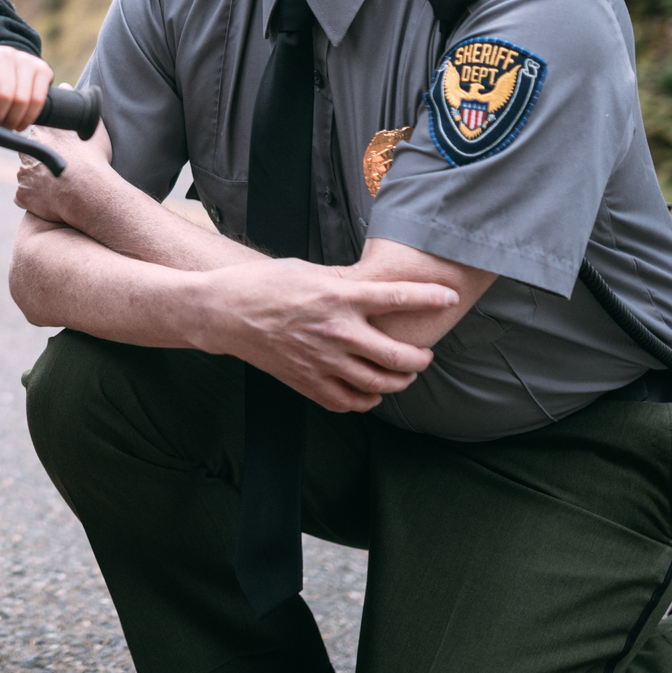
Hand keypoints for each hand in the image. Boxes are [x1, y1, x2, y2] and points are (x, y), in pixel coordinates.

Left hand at [0, 45, 52, 130]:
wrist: (8, 61)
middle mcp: (7, 54)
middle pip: (4, 95)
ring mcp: (27, 60)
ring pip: (22, 100)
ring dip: (13, 120)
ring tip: (7, 127)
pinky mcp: (42, 69)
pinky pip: (37, 100)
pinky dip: (29, 117)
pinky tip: (21, 124)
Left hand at [14, 121, 115, 228]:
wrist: (88, 192)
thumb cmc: (94, 161)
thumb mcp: (94, 130)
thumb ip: (83, 118)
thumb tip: (83, 109)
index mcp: (40, 133)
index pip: (37, 135)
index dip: (50, 144)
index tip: (60, 152)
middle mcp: (26, 152)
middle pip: (29, 155)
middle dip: (40, 162)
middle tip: (60, 171)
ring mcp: (22, 174)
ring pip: (27, 177)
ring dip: (38, 181)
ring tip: (59, 188)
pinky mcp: (22, 195)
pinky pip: (25, 197)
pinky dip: (34, 200)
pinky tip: (52, 201)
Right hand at [193, 257, 456, 411]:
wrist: (223, 312)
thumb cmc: (263, 285)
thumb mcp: (307, 270)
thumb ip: (344, 282)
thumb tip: (373, 284)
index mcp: (338, 297)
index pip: (398, 298)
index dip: (431, 297)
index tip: (448, 297)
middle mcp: (336, 331)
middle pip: (401, 357)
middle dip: (421, 358)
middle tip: (423, 354)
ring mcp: (323, 362)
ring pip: (381, 384)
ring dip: (400, 381)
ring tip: (401, 374)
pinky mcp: (308, 382)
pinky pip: (352, 402)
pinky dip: (368, 399)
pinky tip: (368, 389)